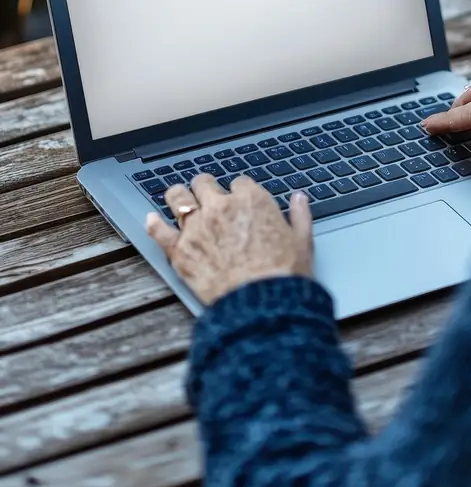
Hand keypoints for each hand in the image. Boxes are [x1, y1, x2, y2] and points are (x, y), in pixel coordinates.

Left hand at [145, 174, 312, 304]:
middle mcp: (220, 207)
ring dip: (179, 197)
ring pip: (177, 197)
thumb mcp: (302, 242)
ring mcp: (196, 227)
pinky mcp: (179, 250)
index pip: (239, 182)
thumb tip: (299, 200)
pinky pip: (158, 230)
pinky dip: (154, 224)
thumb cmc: (283, 275)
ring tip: (181, 201)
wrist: (261, 304)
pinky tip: (152, 219)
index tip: (240, 202)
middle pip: (204, 183)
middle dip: (206, 189)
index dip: (239, 192)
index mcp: (251, 200)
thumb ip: (299, 216)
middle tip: (209, 199)